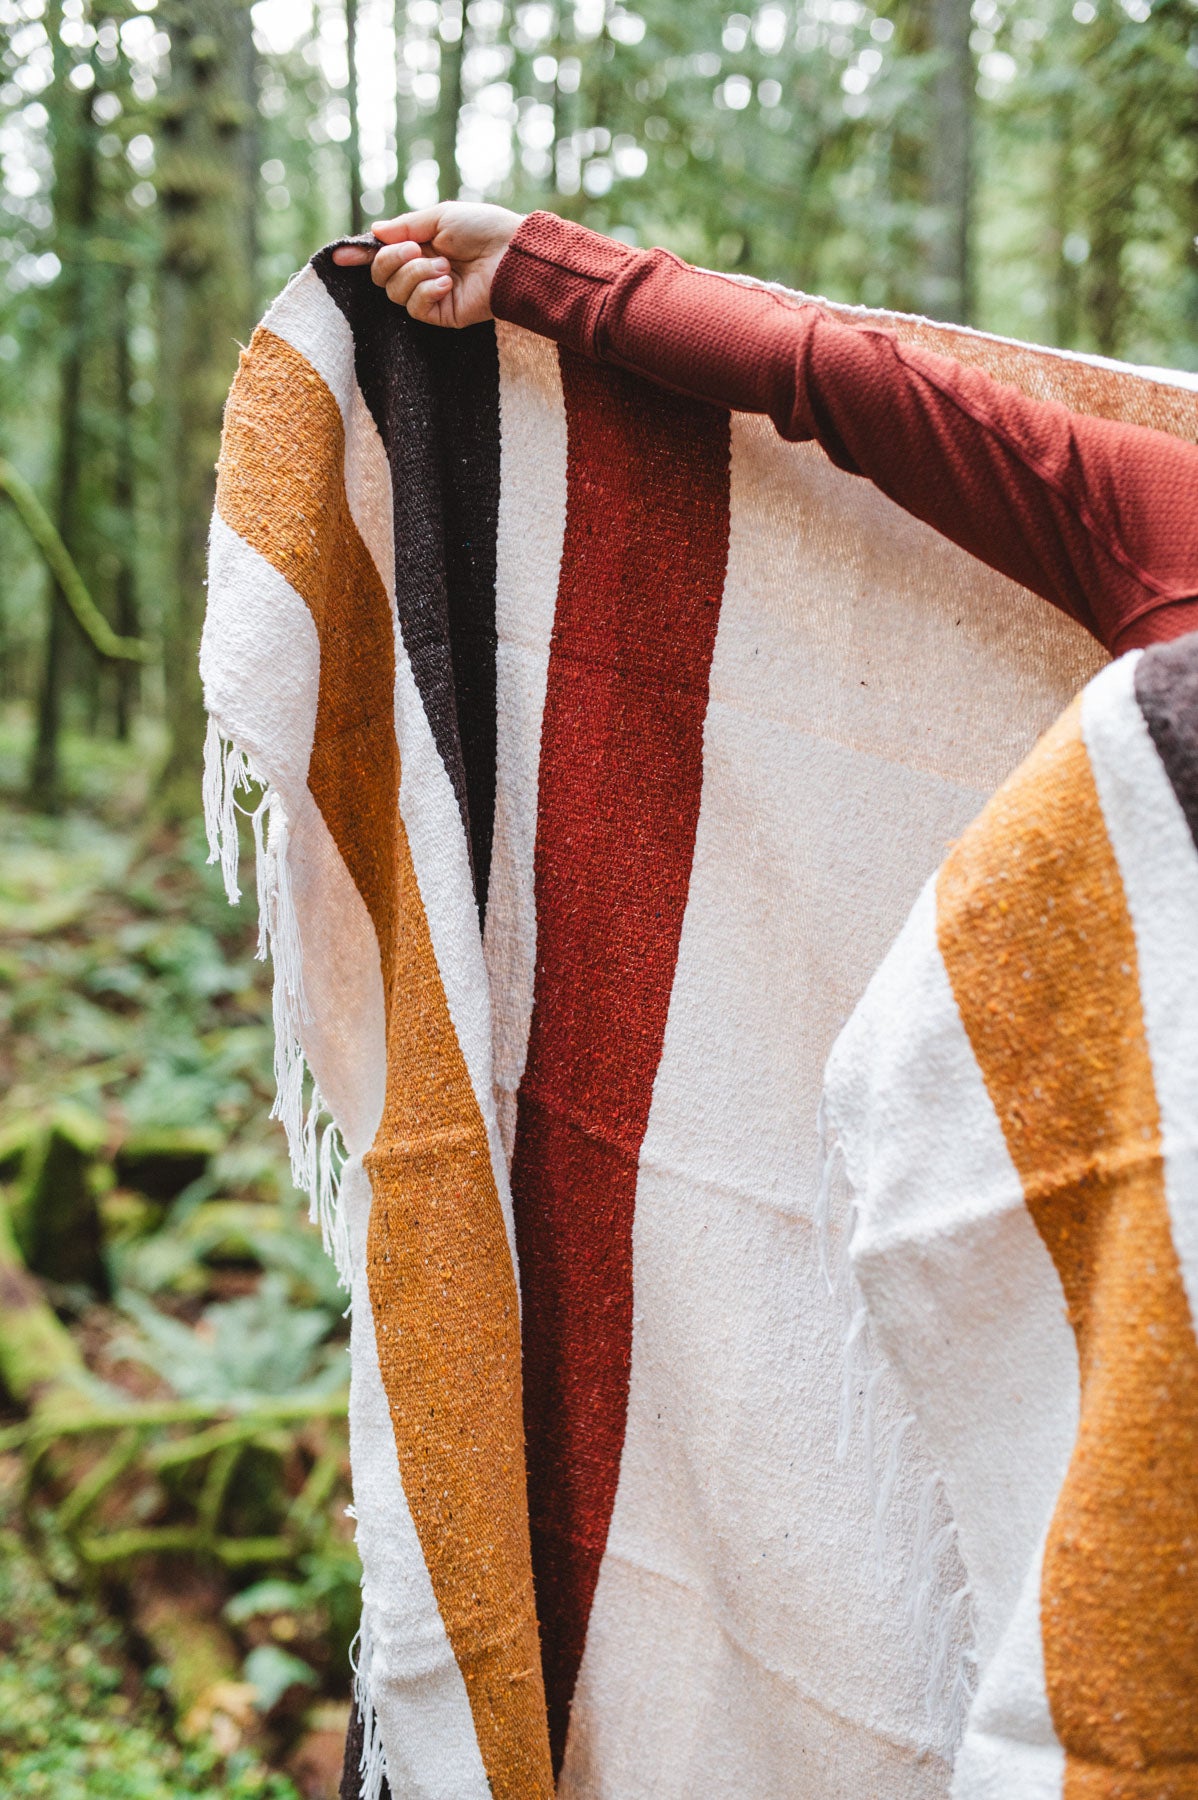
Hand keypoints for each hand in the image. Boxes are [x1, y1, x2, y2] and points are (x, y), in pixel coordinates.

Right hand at [331, 203, 523, 327]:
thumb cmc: (483, 230)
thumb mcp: (441, 216)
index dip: (359, 256)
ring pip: (394, 294)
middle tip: (415, 249)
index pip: (382, 256)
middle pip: (380, 278)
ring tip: (445, 267)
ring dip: (415, 275)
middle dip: (390, 261)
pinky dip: (426, 292)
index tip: (338, 257)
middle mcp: (422, 273)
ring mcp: (432, 296)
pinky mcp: (443, 316)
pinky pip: (415, 309)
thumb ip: (406, 226)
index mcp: (420, 247)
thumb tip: (376, 232)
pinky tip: (446, 283)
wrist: (513, 254)